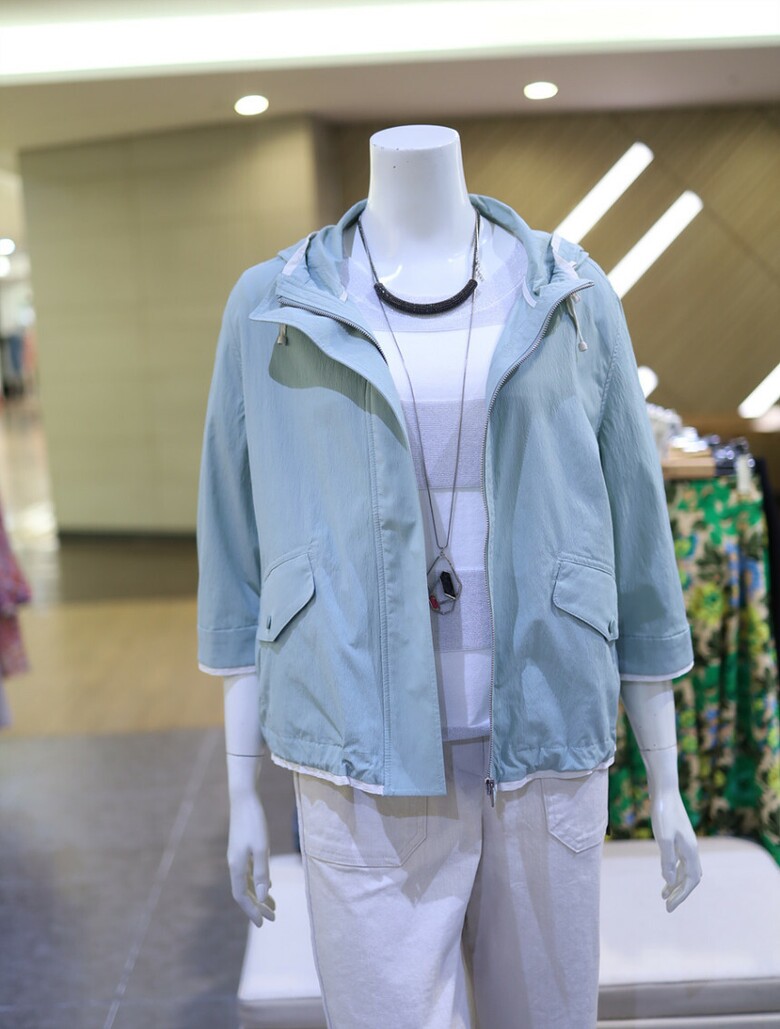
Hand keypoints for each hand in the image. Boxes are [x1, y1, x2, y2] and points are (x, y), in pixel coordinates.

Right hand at [227, 789, 275, 926]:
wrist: (244, 798)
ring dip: (259, 895)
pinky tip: (268, 884)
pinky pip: (248, 871)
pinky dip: (258, 881)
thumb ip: (262, 873)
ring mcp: (237, 856)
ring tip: (273, 906)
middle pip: (244, 891)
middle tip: (273, 917)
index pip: (241, 896)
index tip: (263, 923)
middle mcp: (234, 863)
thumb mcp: (262, 848)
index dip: (251, 911)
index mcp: (236, 866)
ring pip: (247, 882)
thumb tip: (262, 897)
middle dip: (257, 906)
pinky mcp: (241, 848)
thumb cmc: (254, 822)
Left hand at [649, 788, 702, 911]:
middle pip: (690, 878)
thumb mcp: (663, 838)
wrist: (664, 790)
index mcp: (691, 851)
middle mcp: (691, 848)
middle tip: (666, 905)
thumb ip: (668, 860)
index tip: (669, 907)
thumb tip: (671, 881)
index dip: (682, 895)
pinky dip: (673, 870)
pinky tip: (665, 874)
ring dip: (675, 883)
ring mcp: (685, 842)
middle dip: (680, 893)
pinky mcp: (678, 836)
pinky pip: (679, 860)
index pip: (691, 881)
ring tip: (663, 895)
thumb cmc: (663, 813)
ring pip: (685, 870)